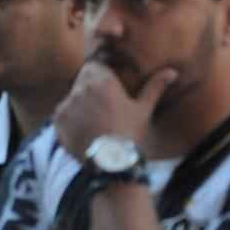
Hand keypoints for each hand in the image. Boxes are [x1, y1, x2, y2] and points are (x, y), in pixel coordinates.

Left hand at [54, 61, 177, 160]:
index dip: (101, 76)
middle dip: (90, 89)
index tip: (108, 88)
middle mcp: (81, 88)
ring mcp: (67, 103)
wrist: (112, 163)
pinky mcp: (57, 118)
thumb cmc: (131, 134)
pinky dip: (70, 119)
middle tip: (103, 108)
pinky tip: (84, 131)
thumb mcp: (144, 109)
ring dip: (80, 104)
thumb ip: (154, 86)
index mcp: (101, 81)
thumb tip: (171, 71)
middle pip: (82, 80)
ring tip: (95, 122)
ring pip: (72, 96)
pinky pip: (62, 113)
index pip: (94, 66)